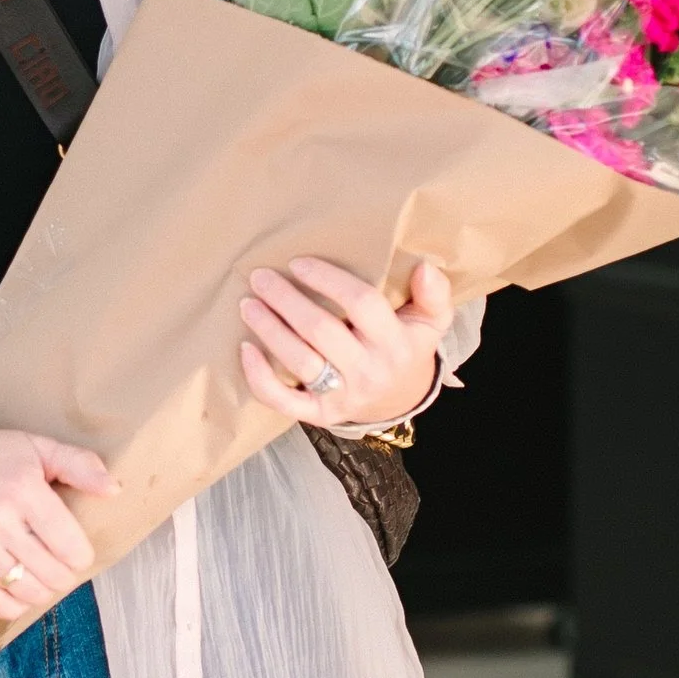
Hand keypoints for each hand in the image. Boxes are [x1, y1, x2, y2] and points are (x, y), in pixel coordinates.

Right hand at [0, 420, 115, 619]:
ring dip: (42, 590)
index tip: (75, 551)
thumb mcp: (37, 447)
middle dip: (64, 575)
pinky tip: (17, 589)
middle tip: (60, 567)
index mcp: (23, 490)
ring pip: (27, 592)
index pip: (70, 546)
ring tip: (40, 576)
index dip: (81, 556)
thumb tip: (114, 490)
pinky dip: (15, 604)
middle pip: (52, 574)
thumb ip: (79, 464)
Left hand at [240, 255, 448, 431]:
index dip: (328, 280)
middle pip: (321, 331)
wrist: (400, 399)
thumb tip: (424, 266)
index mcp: (396, 343)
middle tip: (261, 277)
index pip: (362, 305)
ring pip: (300, 362)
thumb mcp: (431, 320)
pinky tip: (244, 349)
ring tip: (248, 304)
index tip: (299, 263)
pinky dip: (260, 378)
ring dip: (269, 330)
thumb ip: (433, 293)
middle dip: (286, 301)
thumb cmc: (407, 346)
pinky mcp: (319, 414)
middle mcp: (369, 371)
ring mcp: (343, 396)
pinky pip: (284, 401)